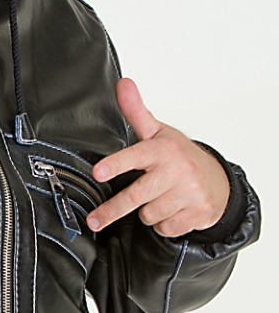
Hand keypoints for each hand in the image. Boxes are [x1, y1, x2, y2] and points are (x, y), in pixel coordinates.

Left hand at [87, 78, 229, 236]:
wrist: (218, 181)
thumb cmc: (180, 156)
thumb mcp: (158, 133)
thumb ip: (137, 111)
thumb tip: (123, 84)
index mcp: (163, 150)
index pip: (136, 156)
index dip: (116, 164)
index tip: (98, 172)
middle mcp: (177, 170)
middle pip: (136, 195)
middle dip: (111, 210)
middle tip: (94, 219)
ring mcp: (189, 193)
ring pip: (149, 214)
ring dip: (146, 213)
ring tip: (157, 198)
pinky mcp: (198, 213)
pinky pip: (165, 228)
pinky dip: (162, 224)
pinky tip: (171, 210)